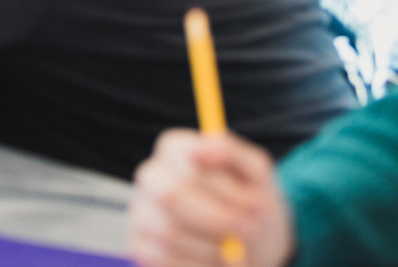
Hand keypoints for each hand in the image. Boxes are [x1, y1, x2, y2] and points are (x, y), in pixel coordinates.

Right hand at [124, 128, 293, 266]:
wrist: (249, 243)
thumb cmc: (250, 201)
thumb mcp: (255, 173)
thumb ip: (232, 151)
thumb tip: (208, 143)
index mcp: (174, 149)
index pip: (184, 154)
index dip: (222, 182)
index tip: (258, 201)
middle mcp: (151, 176)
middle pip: (171, 194)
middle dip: (217, 218)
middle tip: (251, 230)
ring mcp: (140, 211)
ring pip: (170, 232)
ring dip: (213, 247)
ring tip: (237, 250)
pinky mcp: (139, 245)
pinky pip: (164, 259)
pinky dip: (200, 265)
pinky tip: (216, 261)